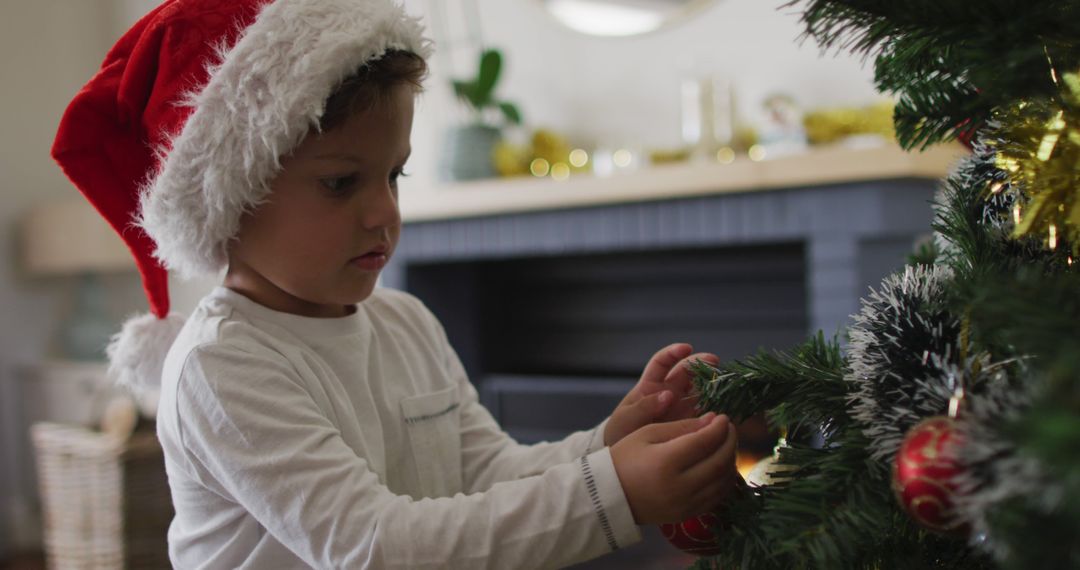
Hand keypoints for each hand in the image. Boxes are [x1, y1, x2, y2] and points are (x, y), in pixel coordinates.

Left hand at [604, 343, 719, 446]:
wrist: (626, 464)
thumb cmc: (621, 434)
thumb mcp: (625, 420)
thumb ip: (643, 408)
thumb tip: (667, 395)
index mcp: (650, 386)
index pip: (662, 363)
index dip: (674, 353)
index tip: (686, 348)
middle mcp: (670, 393)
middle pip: (688, 373)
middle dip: (702, 364)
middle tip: (715, 364)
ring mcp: (682, 408)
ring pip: (702, 391)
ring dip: (714, 386)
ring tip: (726, 386)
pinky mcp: (692, 424)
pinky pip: (708, 414)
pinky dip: (717, 410)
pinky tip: (726, 410)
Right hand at [610, 413, 738, 524]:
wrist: (608, 495)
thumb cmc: (624, 458)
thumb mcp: (647, 433)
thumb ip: (681, 427)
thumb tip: (712, 421)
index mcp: (666, 462)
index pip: (706, 442)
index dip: (719, 427)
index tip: (722, 416)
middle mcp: (680, 487)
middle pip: (720, 462)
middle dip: (730, 441)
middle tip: (728, 428)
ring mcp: (686, 504)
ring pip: (723, 482)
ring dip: (731, 460)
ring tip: (726, 444)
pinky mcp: (688, 515)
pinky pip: (717, 497)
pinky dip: (724, 480)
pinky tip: (721, 466)